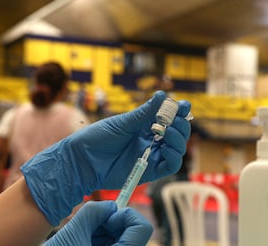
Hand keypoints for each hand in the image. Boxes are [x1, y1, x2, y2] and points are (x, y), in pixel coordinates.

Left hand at [21, 91, 190, 224]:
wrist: (82, 160)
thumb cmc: (97, 138)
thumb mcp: (122, 122)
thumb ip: (144, 113)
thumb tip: (163, 95)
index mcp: (145, 126)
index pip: (168, 118)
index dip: (179, 112)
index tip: (185, 105)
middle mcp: (151, 140)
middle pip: (177, 133)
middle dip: (181, 125)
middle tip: (176, 119)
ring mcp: (151, 155)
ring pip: (177, 149)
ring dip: (179, 140)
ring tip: (169, 132)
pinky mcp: (149, 171)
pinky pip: (170, 166)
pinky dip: (174, 157)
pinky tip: (167, 148)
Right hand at [44, 201, 152, 245]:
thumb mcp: (73, 233)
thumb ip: (93, 213)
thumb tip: (110, 205)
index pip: (142, 227)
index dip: (125, 215)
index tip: (107, 215)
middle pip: (131, 230)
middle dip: (112, 222)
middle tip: (91, 224)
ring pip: (120, 235)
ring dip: (103, 229)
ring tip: (82, 236)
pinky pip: (110, 242)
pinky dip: (99, 237)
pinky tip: (82, 241)